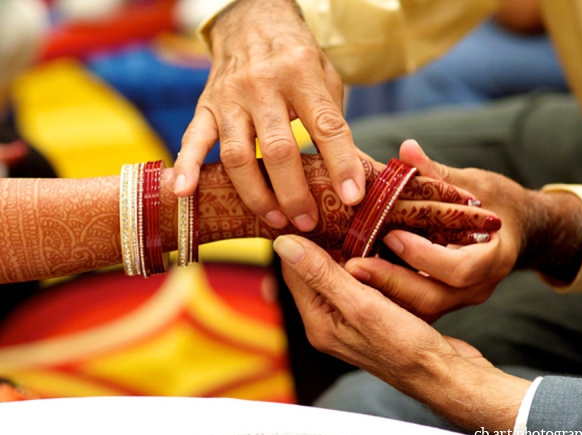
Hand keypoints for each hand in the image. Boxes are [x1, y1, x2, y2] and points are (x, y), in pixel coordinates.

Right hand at [174, 0, 364, 231]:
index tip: (352, 197)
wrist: (251, 22)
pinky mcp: (205, 106)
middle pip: (278, 149)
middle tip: (308, 221)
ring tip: (276, 219)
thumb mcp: (325, 77)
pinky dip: (187, 166)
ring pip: (238, 156)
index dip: (341, 164)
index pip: (326, 126)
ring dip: (257, 195)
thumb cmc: (295, 58)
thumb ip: (333, 122)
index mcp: (301, 73)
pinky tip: (184, 192)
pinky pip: (193, 139)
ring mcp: (229, 97)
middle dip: (295, 193)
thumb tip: (350, 176)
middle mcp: (263, 84)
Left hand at [274, 234, 529, 434]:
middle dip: (324, 244)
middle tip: (339, 215)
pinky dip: (364, 264)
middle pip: (314, 271)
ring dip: (346, 251)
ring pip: (337, 274)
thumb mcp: (361, 305)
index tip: (314, 214)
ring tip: (359, 226)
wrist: (445, 375)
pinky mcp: (369, 317)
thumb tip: (284, 245)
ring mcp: (348, 320)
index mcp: (318, 321)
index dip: (301, 241)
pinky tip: (377, 248)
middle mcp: (328, 321)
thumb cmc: (407, 347)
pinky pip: (358, 282)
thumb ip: (322, 275)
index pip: (294, 271)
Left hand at [344, 139, 530, 319]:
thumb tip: (406, 149)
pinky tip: (355, 281)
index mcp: (493, 258)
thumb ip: (438, 173)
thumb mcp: (475, 184)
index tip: (390, 236)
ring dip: (381, 294)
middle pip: (432, 298)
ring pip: (418, 310)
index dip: (424, 255)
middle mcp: (477, 287)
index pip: (460, 270)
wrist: (517, 231)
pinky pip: (412, 307)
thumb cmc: (499, 203)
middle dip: (390, 282)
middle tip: (352, 265)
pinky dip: (384, 296)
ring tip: (345, 275)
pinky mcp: (441, 300)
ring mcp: (458, 299)